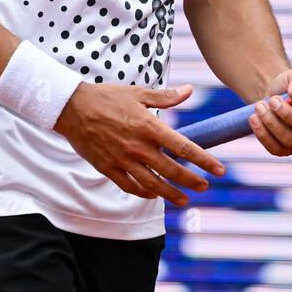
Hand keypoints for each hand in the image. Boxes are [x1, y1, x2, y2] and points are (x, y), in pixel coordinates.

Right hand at [54, 83, 224, 206]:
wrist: (71, 107)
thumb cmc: (107, 97)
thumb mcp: (138, 92)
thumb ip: (165, 97)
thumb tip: (189, 91)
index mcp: (149, 127)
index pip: (184, 148)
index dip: (204, 160)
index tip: (219, 170)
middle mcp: (138, 147)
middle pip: (171, 170)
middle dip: (192, 181)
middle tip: (205, 186)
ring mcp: (122, 160)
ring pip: (152, 184)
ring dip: (171, 194)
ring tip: (184, 200)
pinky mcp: (107, 168)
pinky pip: (129, 186)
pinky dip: (143, 193)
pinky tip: (153, 194)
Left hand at [250, 66, 291, 156]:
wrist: (271, 95)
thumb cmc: (289, 85)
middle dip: (286, 115)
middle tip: (272, 100)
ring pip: (291, 141)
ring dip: (271, 123)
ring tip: (259, 106)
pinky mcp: (285, 149)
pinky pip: (276, 149)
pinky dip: (262, 134)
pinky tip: (254, 119)